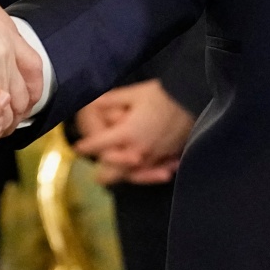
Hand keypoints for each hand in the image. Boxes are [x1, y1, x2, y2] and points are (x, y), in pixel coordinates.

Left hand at [74, 79, 194, 184]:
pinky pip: (151, 173)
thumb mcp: (133, 93)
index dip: (85, 146)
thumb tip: (93, 103)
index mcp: (126, 134)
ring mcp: (153, 158)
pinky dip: (145, 174)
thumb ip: (111, 101)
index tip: (78, 147)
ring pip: (131, 176)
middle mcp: (137, 151)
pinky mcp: (166, 159)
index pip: (98, 145)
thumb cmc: (161, 95)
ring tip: (115, 172)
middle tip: (97, 170)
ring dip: (122, 174)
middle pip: (112, 173)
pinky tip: (140, 168)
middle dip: (102, 172)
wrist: (192, 100)